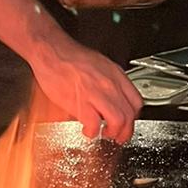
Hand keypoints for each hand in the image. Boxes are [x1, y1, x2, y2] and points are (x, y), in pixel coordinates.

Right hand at [23, 16, 141, 143]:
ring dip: (113, 133)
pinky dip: (92, 132)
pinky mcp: (81, 103)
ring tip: (105, 134)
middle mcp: (109, 84)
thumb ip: (108, 80)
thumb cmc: (69, 57)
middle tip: (118, 136)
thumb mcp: (99, 64)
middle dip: (125, 131)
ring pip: (118, 121)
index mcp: (115, 74)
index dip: (133, 117)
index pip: (136, 102)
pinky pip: (95, 125)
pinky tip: (88, 130)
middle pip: (130, 115)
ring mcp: (96, 93)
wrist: (51, 51)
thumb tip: (112, 97)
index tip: (127, 122)